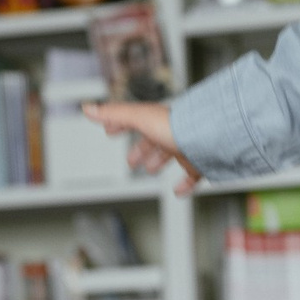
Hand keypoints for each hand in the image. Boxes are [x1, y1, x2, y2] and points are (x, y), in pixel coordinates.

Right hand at [81, 102, 199, 194]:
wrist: (211, 139)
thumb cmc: (179, 127)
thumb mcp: (139, 117)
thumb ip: (114, 113)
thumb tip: (88, 108)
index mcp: (157, 120)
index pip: (134, 120)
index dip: (119, 125)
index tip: (110, 131)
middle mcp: (172, 132)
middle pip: (152, 140)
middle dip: (140, 149)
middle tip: (131, 160)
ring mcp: (186, 147)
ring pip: (170, 155)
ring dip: (158, 162)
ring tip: (150, 170)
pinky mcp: (199, 163)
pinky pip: (191, 175)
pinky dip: (184, 184)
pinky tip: (178, 191)